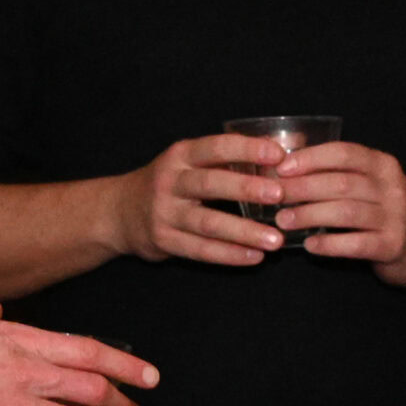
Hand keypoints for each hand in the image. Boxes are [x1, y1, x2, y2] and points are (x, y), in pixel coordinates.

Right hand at [111, 134, 290, 265]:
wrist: (120, 211)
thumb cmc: (171, 182)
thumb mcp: (191, 161)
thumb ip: (231, 157)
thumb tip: (285, 148)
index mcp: (181, 155)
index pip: (215, 147)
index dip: (246, 149)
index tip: (278, 154)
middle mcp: (170, 181)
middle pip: (210, 184)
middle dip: (246, 188)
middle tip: (279, 196)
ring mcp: (164, 212)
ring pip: (207, 223)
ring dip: (243, 232)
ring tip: (274, 240)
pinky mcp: (163, 240)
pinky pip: (200, 250)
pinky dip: (229, 255)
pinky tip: (254, 257)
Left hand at [271, 141, 405, 287]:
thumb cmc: (383, 209)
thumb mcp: (371, 182)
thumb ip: (338, 171)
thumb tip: (287, 165)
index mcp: (383, 165)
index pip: (344, 153)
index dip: (311, 159)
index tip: (282, 168)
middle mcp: (391, 187)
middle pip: (340, 183)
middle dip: (302, 188)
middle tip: (274, 196)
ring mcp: (394, 217)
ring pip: (345, 212)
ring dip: (309, 215)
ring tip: (283, 221)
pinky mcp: (392, 246)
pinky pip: (354, 244)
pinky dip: (328, 245)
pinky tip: (309, 246)